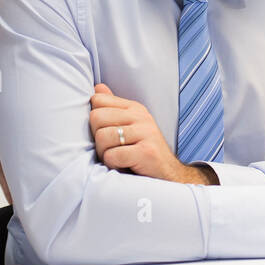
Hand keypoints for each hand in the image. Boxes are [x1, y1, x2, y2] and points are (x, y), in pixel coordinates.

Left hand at [89, 83, 208, 184]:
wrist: (169, 176)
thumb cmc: (144, 152)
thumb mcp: (130, 126)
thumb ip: (113, 108)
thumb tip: (97, 88)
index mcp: (134, 108)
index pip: (98, 100)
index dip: (95, 120)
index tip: (106, 133)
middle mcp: (141, 116)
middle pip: (96, 117)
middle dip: (97, 138)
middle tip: (110, 149)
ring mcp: (145, 133)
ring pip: (102, 137)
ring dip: (104, 154)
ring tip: (117, 158)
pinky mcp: (147, 152)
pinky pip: (112, 156)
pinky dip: (113, 165)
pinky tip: (124, 166)